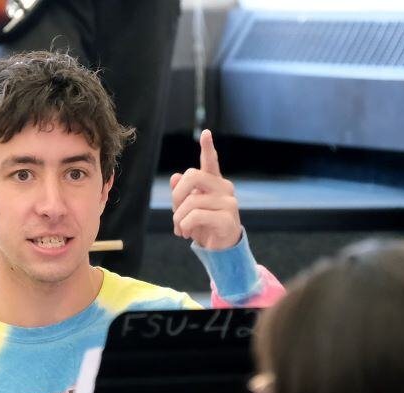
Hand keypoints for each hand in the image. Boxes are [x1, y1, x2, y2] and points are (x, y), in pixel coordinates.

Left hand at [170, 129, 242, 250]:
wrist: (220, 249)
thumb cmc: (204, 225)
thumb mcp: (188, 209)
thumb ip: (182, 193)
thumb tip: (175, 177)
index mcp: (214, 183)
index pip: (211, 161)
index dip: (207, 147)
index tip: (206, 133)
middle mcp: (224, 188)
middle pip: (192, 176)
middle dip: (176, 195)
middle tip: (174, 213)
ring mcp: (228, 203)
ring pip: (192, 201)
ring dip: (179, 218)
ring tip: (180, 230)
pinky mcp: (227, 219)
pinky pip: (196, 216)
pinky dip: (185, 226)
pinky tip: (186, 234)